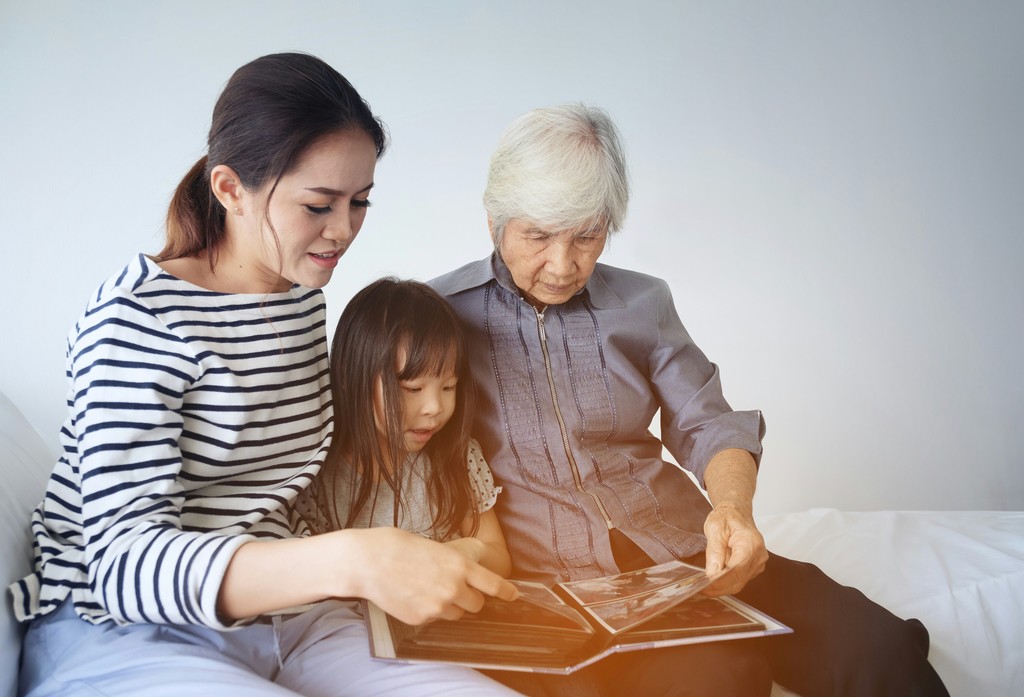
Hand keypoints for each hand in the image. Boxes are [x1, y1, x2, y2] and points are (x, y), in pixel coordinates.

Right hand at [343, 527, 517, 624]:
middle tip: (455, 589)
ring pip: (456, 615)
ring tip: (428, 589)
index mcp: (459, 565)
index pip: (493, 584)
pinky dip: (428, 611)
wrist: (368, 562)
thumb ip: (453, 564)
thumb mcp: (435, 547)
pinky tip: (412, 596)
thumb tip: (462, 576)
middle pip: (476, 605)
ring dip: (450, 606)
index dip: (506, 591)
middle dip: (470, 599)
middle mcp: (453, 588)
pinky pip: (434, 619)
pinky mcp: (421, 619)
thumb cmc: (397, 546)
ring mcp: (437, 606)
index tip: (513, 595)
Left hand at [701, 503, 767, 595]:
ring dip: (722, 585)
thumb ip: (714, 551)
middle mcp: (758, 555)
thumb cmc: (726, 516)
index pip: (736, 571)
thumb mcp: (714, 529)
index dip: (720, 582)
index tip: (705, 588)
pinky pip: (740, 579)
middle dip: (719, 587)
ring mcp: (758, 562)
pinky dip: (727, 581)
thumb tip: (713, 573)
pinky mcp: (753, 567)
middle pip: (739, 580)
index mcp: (750, 544)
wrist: (736, 512)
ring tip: (705, 583)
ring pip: (739, 582)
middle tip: (701, 589)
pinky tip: (715, 577)